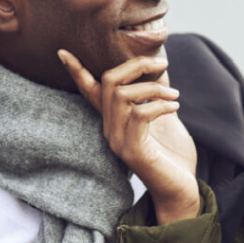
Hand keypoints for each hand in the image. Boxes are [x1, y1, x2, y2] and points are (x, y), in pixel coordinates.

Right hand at [58, 49, 199, 223]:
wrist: (181, 191)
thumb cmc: (173, 155)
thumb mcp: (164, 118)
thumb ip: (155, 95)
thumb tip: (158, 66)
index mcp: (114, 120)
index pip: (90, 91)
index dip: (77, 71)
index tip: (62, 51)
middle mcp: (109, 129)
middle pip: (110, 81)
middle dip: (136, 65)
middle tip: (162, 65)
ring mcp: (118, 141)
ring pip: (123, 95)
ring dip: (154, 88)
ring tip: (175, 95)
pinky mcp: (132, 151)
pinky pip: (140, 114)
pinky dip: (160, 104)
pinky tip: (175, 106)